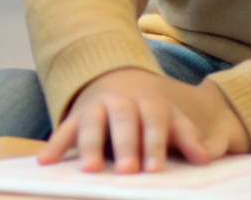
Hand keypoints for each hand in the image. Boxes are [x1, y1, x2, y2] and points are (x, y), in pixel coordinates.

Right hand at [39, 67, 249, 173]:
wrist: (117, 78)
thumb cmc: (149, 110)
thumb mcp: (170, 117)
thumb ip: (187, 137)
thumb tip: (204, 159)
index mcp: (149, 101)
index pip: (154, 123)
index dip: (154, 146)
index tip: (154, 170)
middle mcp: (120, 100)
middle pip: (122, 122)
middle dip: (124, 146)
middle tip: (126, 171)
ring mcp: (95, 105)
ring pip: (91, 124)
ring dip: (89, 146)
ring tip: (89, 170)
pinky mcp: (75, 115)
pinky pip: (63, 129)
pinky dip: (53, 145)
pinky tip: (45, 162)